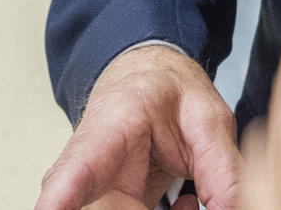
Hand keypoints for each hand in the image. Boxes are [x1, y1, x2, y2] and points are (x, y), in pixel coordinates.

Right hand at [36, 44, 243, 209]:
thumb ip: (221, 166)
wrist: (147, 83)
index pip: (71, 175)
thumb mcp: (208, 117)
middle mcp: (85, 173)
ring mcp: (92, 197)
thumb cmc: (166, 91)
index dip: (59, 202)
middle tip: (193, 204)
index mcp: (107, 132)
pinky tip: (187, 205)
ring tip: (193, 200)